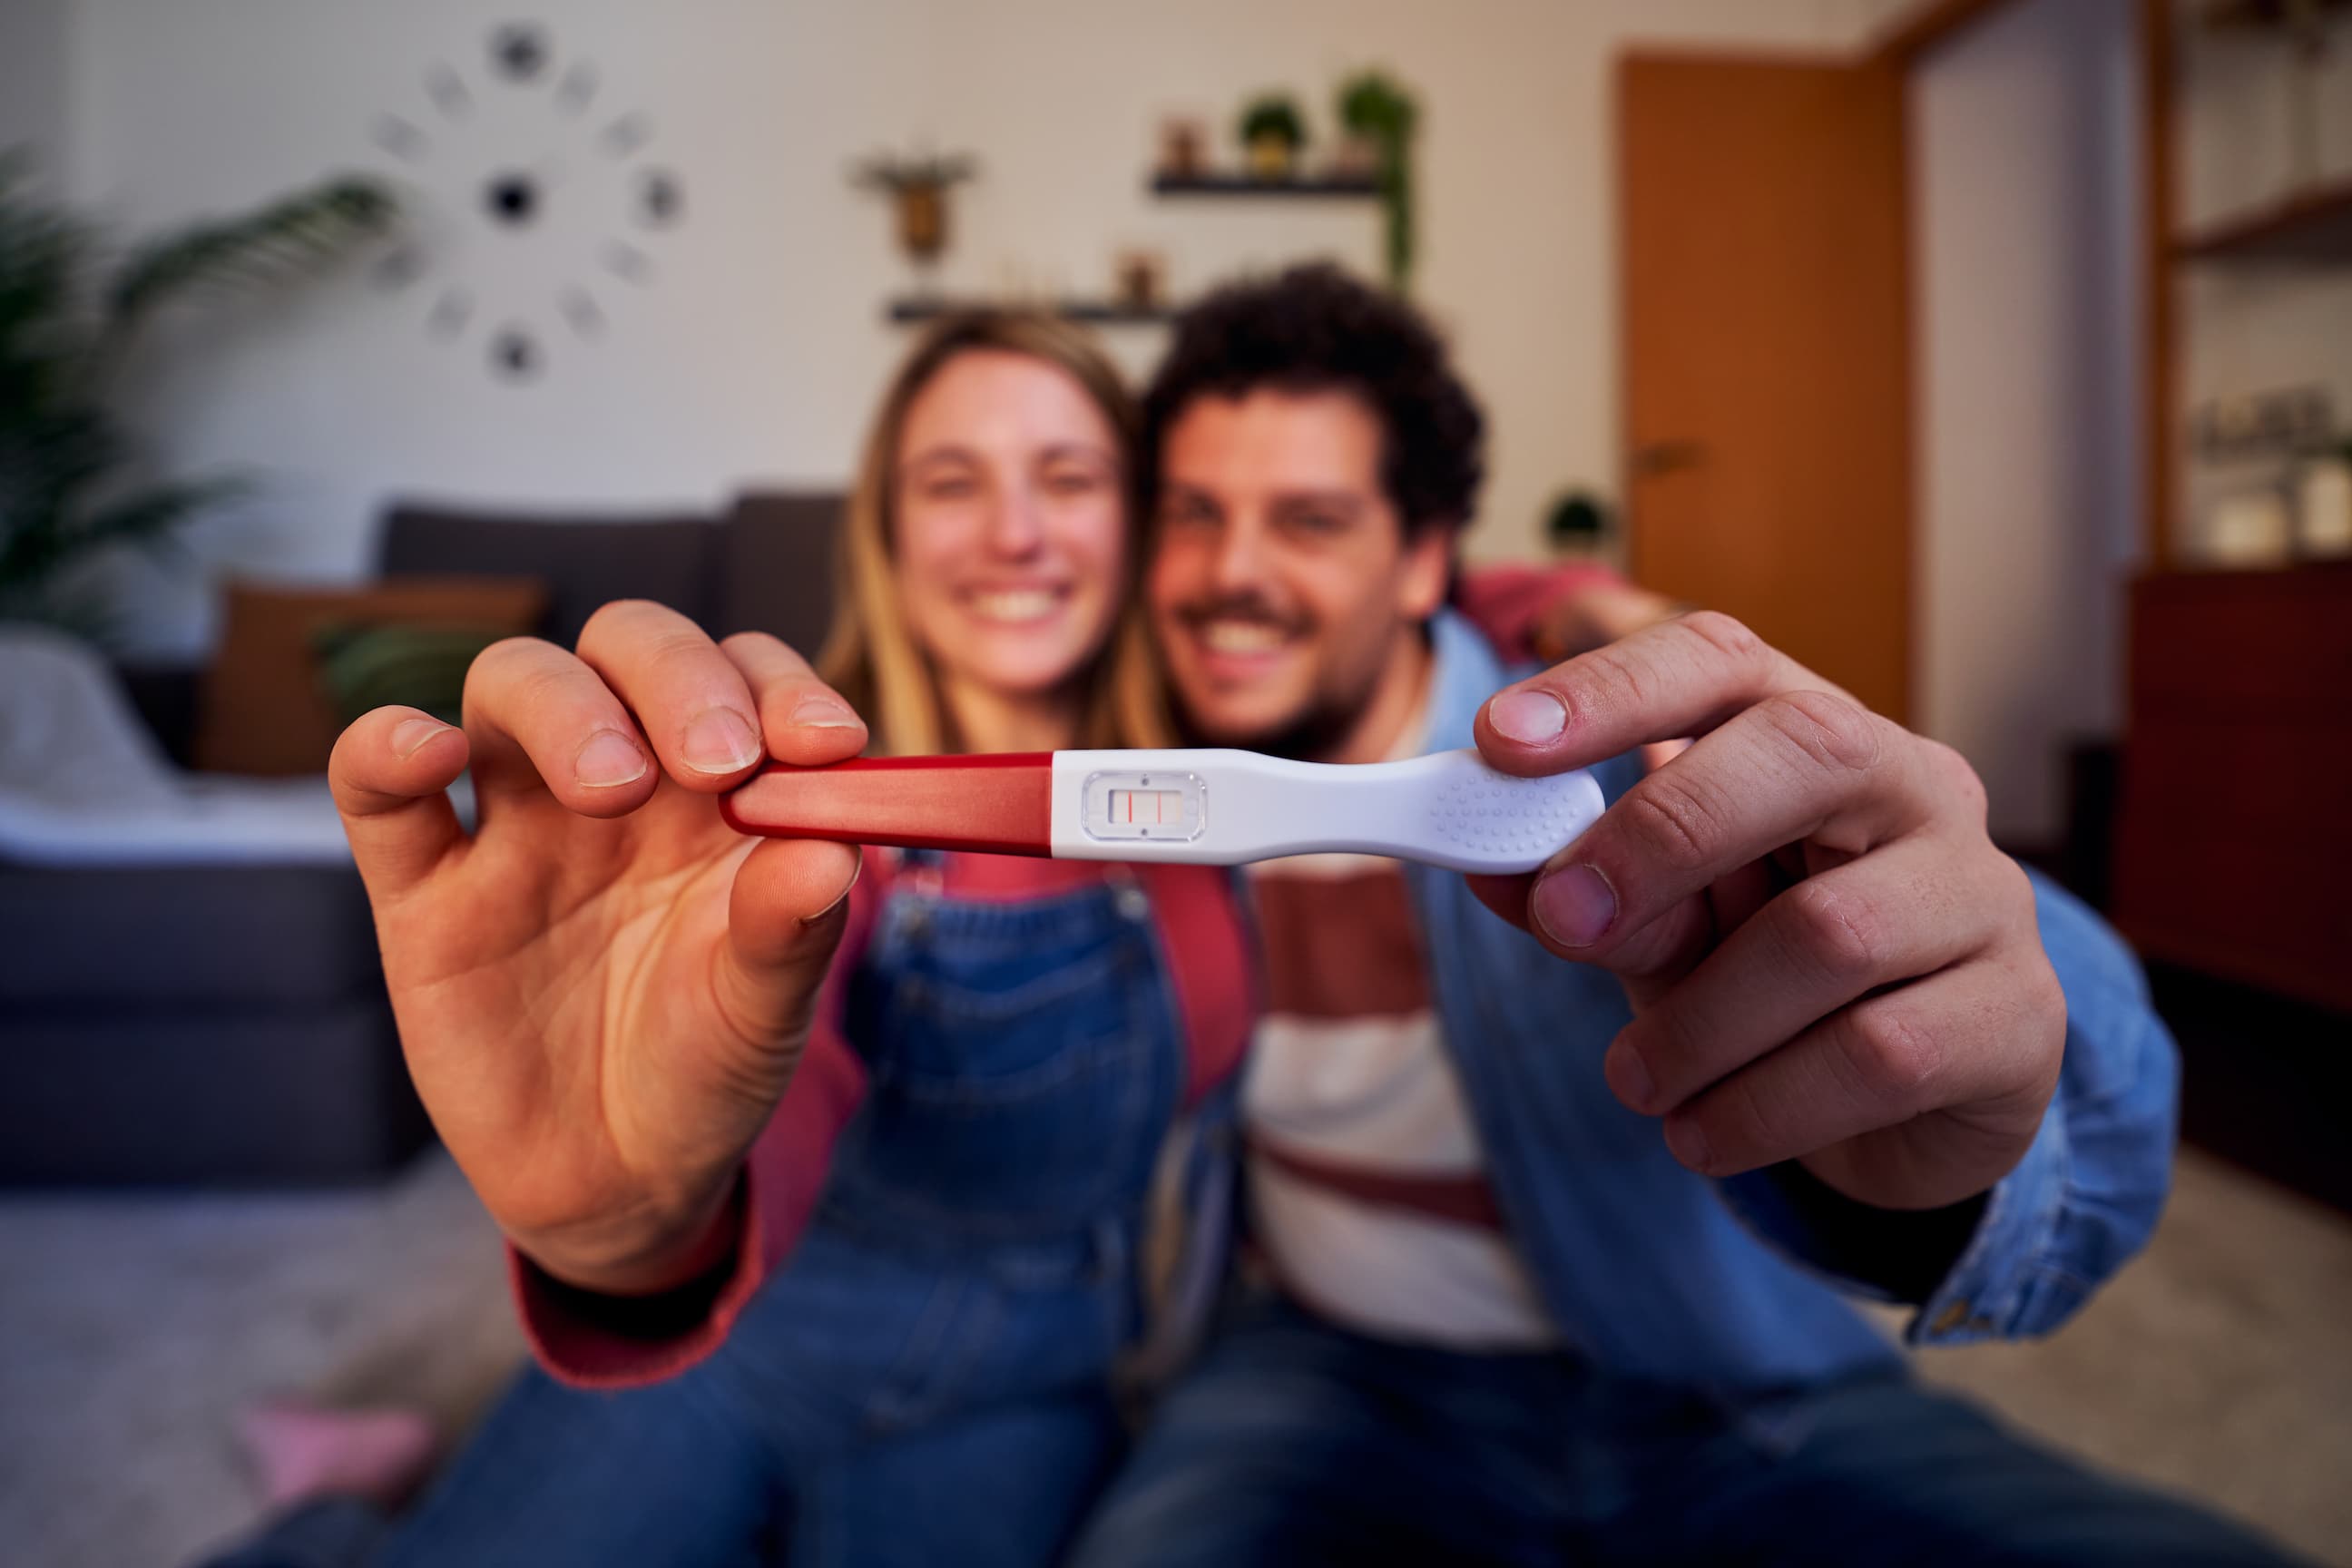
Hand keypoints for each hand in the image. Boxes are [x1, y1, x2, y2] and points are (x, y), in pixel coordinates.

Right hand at [328, 601, 866, 1293]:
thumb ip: (793, 931)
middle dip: (679, 680)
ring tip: (611, 788)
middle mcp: (622, 778)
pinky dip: (387, 746)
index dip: (783, 687)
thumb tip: (833, 854)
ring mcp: (517, 824)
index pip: (748, 677)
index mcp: (722, 788)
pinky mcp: (422, 892)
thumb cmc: (709, 1066)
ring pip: (515, 686)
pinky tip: (429, 750)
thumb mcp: (767, 1013)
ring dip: (565, 709)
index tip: (827, 744)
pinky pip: (377, 789)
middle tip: (718, 764)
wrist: (620, 1181)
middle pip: (630, 650)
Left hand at [1470, 612, 2064, 1211]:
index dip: (1613, 689)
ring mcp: (1983, 894)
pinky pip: (1880, 1055)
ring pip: (1830, 935)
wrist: (1916, 1107)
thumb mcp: (1668, 929)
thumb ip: (1595, 896)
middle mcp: (1916, 786)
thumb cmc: (1771, 980)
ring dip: (1698, 1024)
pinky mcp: (2019, 1015)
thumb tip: (1492, 872)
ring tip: (1635, 1082)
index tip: (1502, 741)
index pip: (1723, 662)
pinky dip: (1763, 1105)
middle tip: (1560, 922)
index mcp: (1812, 733)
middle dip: (1664, 836)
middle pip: (1808, 753)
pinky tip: (1705, 1135)